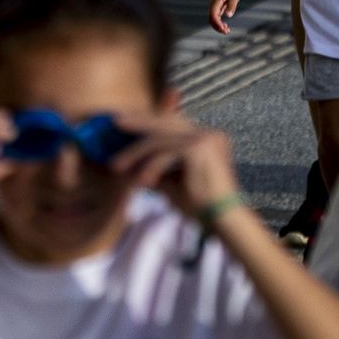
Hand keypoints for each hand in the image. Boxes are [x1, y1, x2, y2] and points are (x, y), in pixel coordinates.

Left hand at [110, 110, 240, 214]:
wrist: (223, 219)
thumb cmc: (199, 204)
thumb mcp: (172, 180)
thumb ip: (156, 165)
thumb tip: (129, 158)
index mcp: (207, 137)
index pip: (174, 122)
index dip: (149, 118)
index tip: (127, 118)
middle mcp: (209, 133)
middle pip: (166, 122)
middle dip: (139, 121)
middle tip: (116, 123)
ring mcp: (206, 138)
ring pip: (161, 140)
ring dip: (136, 153)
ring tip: (117, 166)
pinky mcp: (200, 149)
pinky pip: (166, 154)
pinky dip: (151, 167)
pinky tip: (143, 182)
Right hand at [207, 0, 241, 34]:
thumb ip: (231, 6)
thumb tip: (228, 16)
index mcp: (216, 2)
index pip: (213, 16)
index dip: (217, 24)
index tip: (224, 29)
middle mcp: (213, 5)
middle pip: (211, 19)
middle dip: (217, 27)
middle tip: (226, 32)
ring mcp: (215, 6)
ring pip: (213, 19)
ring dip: (218, 26)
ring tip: (227, 31)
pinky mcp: (218, 6)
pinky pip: (216, 17)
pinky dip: (220, 23)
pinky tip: (226, 26)